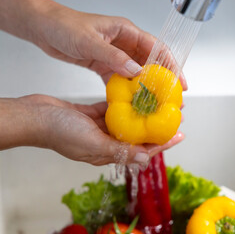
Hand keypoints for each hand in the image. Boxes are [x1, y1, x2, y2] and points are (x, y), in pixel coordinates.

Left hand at [0, 0, 186, 87]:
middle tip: (170, 98)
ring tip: (154, 104)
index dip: (171, 65)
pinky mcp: (105, 64)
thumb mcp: (89, 41)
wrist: (43, 27)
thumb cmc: (64, 26)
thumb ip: (113, 56)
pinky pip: (120, 79)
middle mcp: (124, 43)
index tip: (179, 82)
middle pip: (150, 63)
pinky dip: (126, 90)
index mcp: (127, 31)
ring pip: (136, 73)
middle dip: (162, 80)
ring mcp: (115, 55)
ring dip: (145, 88)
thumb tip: (136, 72)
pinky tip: (130, 102)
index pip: (156, 49)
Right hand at [0, 95, 183, 165]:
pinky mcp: (93, 115)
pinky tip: (136, 96)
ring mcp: (100, 128)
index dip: (162, 143)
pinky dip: (125, 104)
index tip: (179, 134)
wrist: (34, 116)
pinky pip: (114, 110)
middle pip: (138, 136)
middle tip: (174, 115)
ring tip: (159, 104)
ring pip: (128, 122)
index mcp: (107, 153)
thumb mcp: (92, 144)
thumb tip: (144, 160)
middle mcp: (106, 142)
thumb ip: (119, 151)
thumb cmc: (59, 132)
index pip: (141, 150)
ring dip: (144, 114)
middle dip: (156, 126)